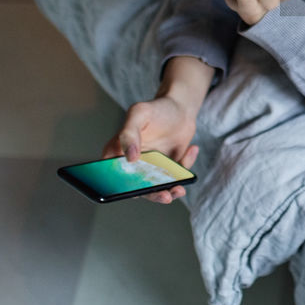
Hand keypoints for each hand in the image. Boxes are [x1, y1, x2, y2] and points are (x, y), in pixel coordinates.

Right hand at [101, 56, 210, 203]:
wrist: (181, 109)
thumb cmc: (156, 109)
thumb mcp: (139, 114)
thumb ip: (129, 133)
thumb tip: (130, 158)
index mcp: (117, 154)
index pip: (112, 176)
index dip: (120, 188)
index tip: (135, 192)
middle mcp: (133, 165)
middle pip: (137, 188)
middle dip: (151, 195)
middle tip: (165, 195)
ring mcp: (152, 169)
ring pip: (158, 189)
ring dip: (169, 192)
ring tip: (180, 189)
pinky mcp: (169, 170)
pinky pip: (177, 177)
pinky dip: (186, 166)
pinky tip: (192, 148)